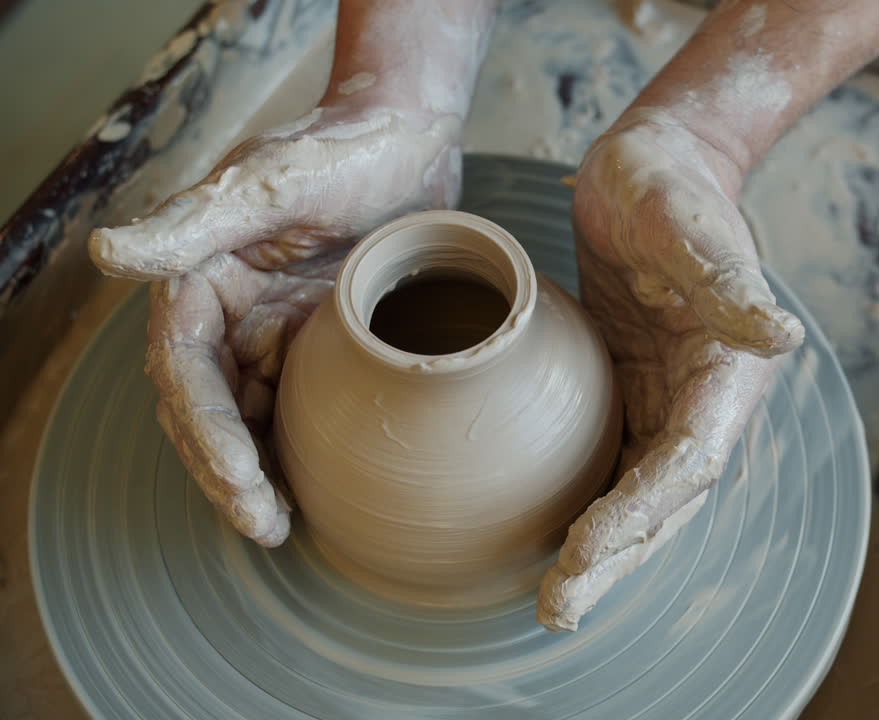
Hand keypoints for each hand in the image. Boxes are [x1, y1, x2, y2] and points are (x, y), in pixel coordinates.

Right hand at [88, 102, 461, 545]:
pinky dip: (296, 448)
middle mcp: (228, 313)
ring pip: (250, 419)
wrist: (407, 138)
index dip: (207, 432)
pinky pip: (295, 405)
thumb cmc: (338, 150)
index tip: (241, 478)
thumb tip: (108, 253)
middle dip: (229, 474)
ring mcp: (272, 330)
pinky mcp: (317, 341)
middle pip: (211, 411)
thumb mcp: (271, 183)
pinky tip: (316, 490)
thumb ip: (194, 223)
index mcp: (199, 280)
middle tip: (264, 525)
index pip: (187, 373)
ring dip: (258, 474)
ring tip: (281, 526)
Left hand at [537, 113, 804, 629]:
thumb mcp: (688, 223)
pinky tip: (555, 541)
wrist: (654, 169)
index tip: (586, 552)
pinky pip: (617, 463)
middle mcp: (705, 401)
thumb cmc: (670, 188)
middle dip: (618, 558)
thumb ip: (729, 282)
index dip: (640, 512)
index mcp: (730, 371)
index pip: (687, 461)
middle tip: (560, 610)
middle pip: (664, 498)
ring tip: (556, 602)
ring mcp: (670, 402)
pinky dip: (593, 509)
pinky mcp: (636, 394)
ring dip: (605, 551)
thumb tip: (780, 335)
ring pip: (641, 494)